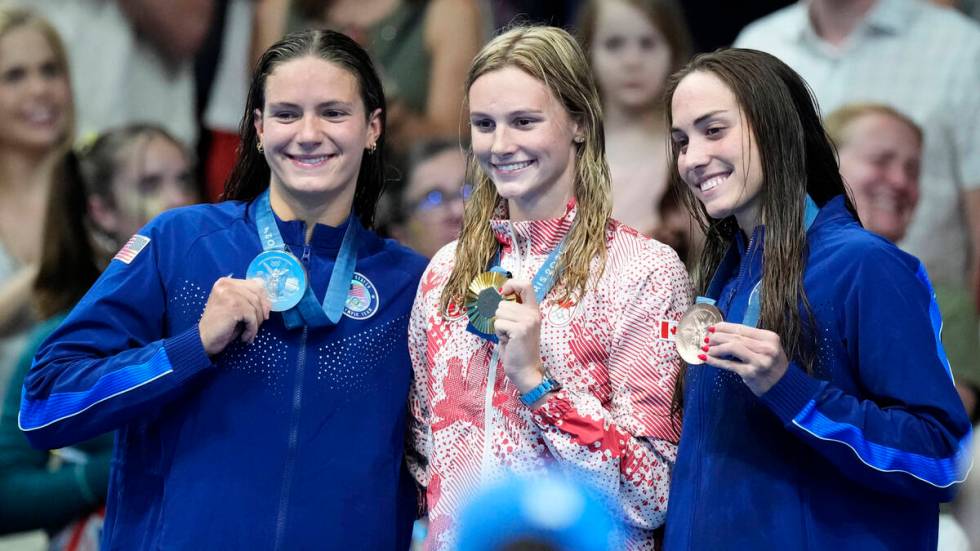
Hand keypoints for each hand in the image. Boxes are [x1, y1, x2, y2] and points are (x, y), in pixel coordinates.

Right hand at [198, 277, 270, 355]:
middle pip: (257, 293)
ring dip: (256, 322)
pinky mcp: (233, 305)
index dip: (263, 299)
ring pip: (255, 305)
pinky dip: (252, 329)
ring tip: (249, 333)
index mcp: (226, 282)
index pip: (255, 284)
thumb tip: (269, 303)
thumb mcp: (235, 308)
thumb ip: (248, 299)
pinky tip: (245, 337)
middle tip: (260, 323)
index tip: (264, 313)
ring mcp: (229, 293)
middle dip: (261, 310)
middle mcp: (226, 284)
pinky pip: (252, 316)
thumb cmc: (220, 326)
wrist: (203, 340)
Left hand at [494, 279, 543, 393]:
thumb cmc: (518, 349)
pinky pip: (498, 324)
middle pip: (503, 303)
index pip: (525, 284)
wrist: (526, 370)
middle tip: (509, 331)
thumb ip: (513, 311)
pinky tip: (508, 341)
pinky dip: (498, 333)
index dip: (511, 284)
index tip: (504, 293)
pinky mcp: (520, 330)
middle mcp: (533, 313)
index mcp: (534, 310)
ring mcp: (528, 321)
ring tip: (509, 337)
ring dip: (499, 326)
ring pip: (499, 313)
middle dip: (500, 317)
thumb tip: (498, 296)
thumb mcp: (519, 325)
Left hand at [702, 322, 788, 395]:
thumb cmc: (771, 364)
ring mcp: (759, 361)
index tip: (712, 327)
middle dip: (717, 336)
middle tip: (706, 338)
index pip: (742, 328)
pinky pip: (729, 364)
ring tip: (705, 347)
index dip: (724, 327)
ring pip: (732, 348)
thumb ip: (750, 340)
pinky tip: (706, 358)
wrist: (783, 386)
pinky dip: (715, 360)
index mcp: (769, 337)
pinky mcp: (750, 373)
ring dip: (715, 347)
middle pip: (736, 337)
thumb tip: (722, 332)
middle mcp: (766, 348)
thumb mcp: (767, 347)